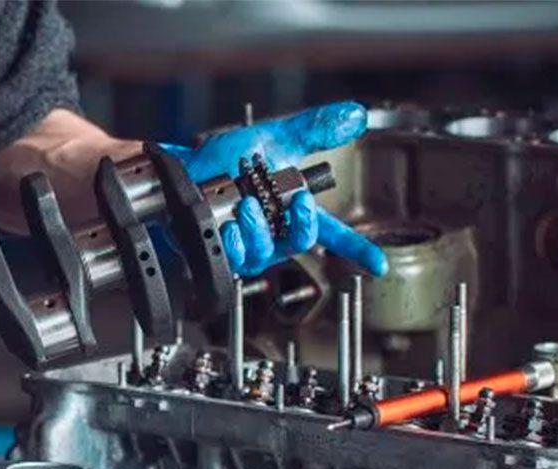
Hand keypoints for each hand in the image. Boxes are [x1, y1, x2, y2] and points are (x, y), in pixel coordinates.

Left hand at [163, 101, 386, 277]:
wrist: (179, 171)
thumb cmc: (221, 160)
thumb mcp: (271, 139)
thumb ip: (313, 130)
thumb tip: (355, 116)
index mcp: (291, 208)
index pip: (332, 232)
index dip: (357, 248)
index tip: (378, 263)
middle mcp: (272, 232)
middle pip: (301, 242)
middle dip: (300, 223)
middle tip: (294, 200)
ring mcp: (248, 247)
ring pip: (266, 252)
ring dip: (259, 228)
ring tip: (246, 205)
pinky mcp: (222, 255)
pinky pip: (235, 261)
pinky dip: (233, 242)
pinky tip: (227, 226)